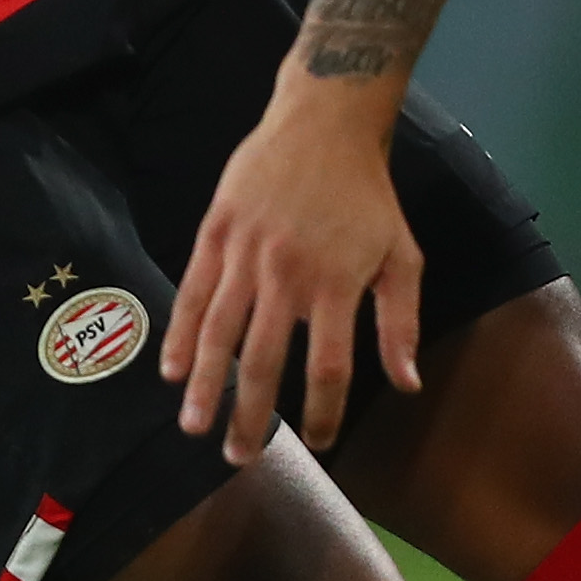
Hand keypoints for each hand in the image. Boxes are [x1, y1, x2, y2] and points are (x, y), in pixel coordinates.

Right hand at [165, 75, 422, 457]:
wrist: (323, 123)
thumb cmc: (368, 197)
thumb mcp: (402, 256)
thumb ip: (400, 323)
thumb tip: (407, 385)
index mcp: (337, 284)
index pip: (328, 366)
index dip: (323, 411)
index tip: (319, 442)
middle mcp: (287, 274)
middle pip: (264, 360)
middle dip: (250, 415)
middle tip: (240, 458)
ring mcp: (245, 253)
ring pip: (219, 333)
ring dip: (206, 386)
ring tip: (196, 427)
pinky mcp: (215, 233)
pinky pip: (192, 293)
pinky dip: (180, 335)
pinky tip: (173, 370)